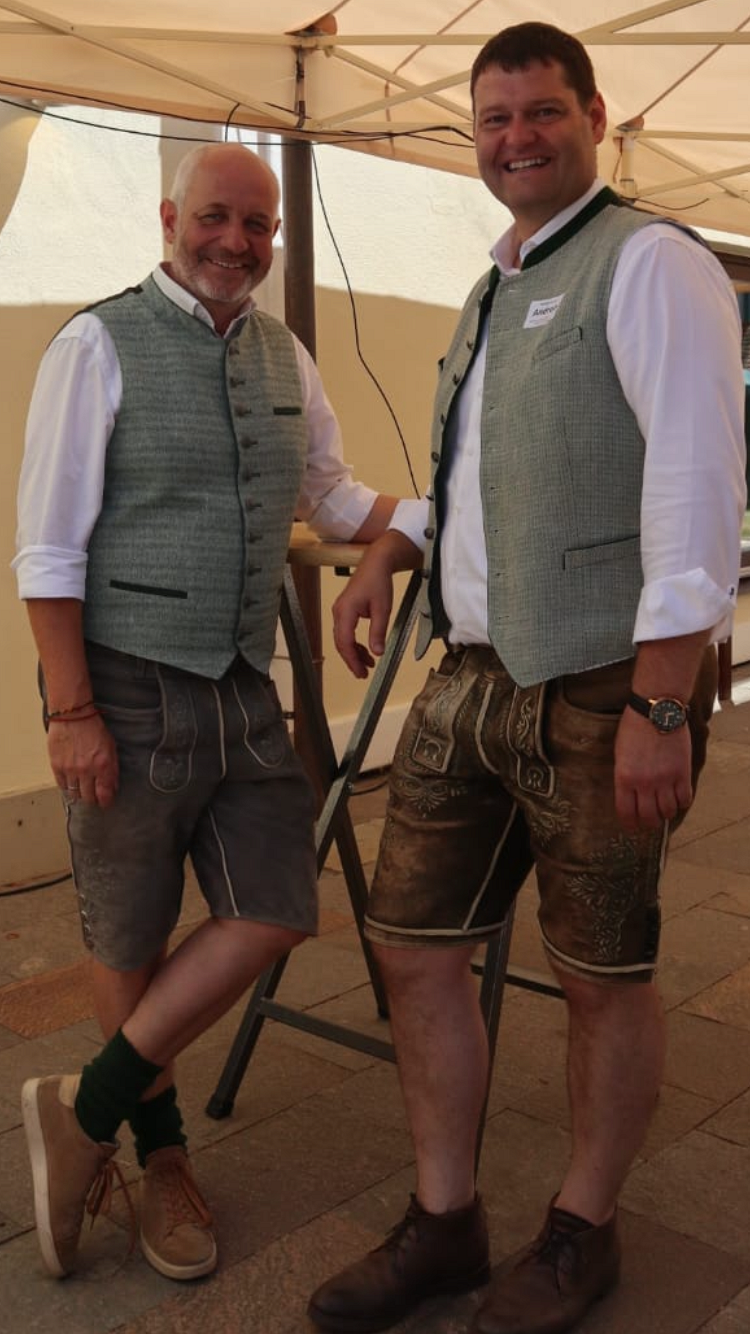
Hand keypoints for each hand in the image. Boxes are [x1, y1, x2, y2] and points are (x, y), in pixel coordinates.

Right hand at [48, 713, 118, 808]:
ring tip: (82, 789)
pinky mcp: (56, 766)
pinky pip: (62, 785)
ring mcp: (70, 769)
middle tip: (94, 797)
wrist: (73, 715)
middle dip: (93, 799)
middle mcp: (86, 770)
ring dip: (79, 793)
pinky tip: (71, 782)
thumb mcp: (111, 747)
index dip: (106, 802)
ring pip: (74, 793)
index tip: (106, 803)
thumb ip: (113, 769)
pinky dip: (67, 787)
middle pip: (88, 797)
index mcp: (103, 765)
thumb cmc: (93, 728)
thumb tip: (113, 787)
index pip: (104, 794)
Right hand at [332, 549, 394, 678]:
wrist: (376, 563)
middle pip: (341, 643)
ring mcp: (340, 611)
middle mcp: (339, 612)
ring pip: (342, 638)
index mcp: (346, 611)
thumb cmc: (378, 581)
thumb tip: (377, 652)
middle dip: (352, 659)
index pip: (345, 642)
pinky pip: (346, 631)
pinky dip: (354, 642)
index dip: (352, 660)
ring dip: (354, 652)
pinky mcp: (345, 610)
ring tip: (368, 664)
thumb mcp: (383, 609)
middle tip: (363, 673)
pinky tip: (365, 649)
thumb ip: (378, 632)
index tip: (361, 672)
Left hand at [614, 706, 692, 831]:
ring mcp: (665, 779)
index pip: (626, 813)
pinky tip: (679, 797)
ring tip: (665, 809)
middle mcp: (644, 783)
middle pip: (649, 817)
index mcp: (624, 778)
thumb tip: (630, 795)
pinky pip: (685, 799)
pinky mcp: (683, 773)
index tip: (632, 828)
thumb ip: (624, 776)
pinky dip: (682, 802)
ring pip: (668, 811)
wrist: (657, 710)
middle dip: (649, 823)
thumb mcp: (620, 753)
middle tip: (651, 821)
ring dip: (666, 813)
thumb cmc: (634, 727)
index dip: (630, 825)